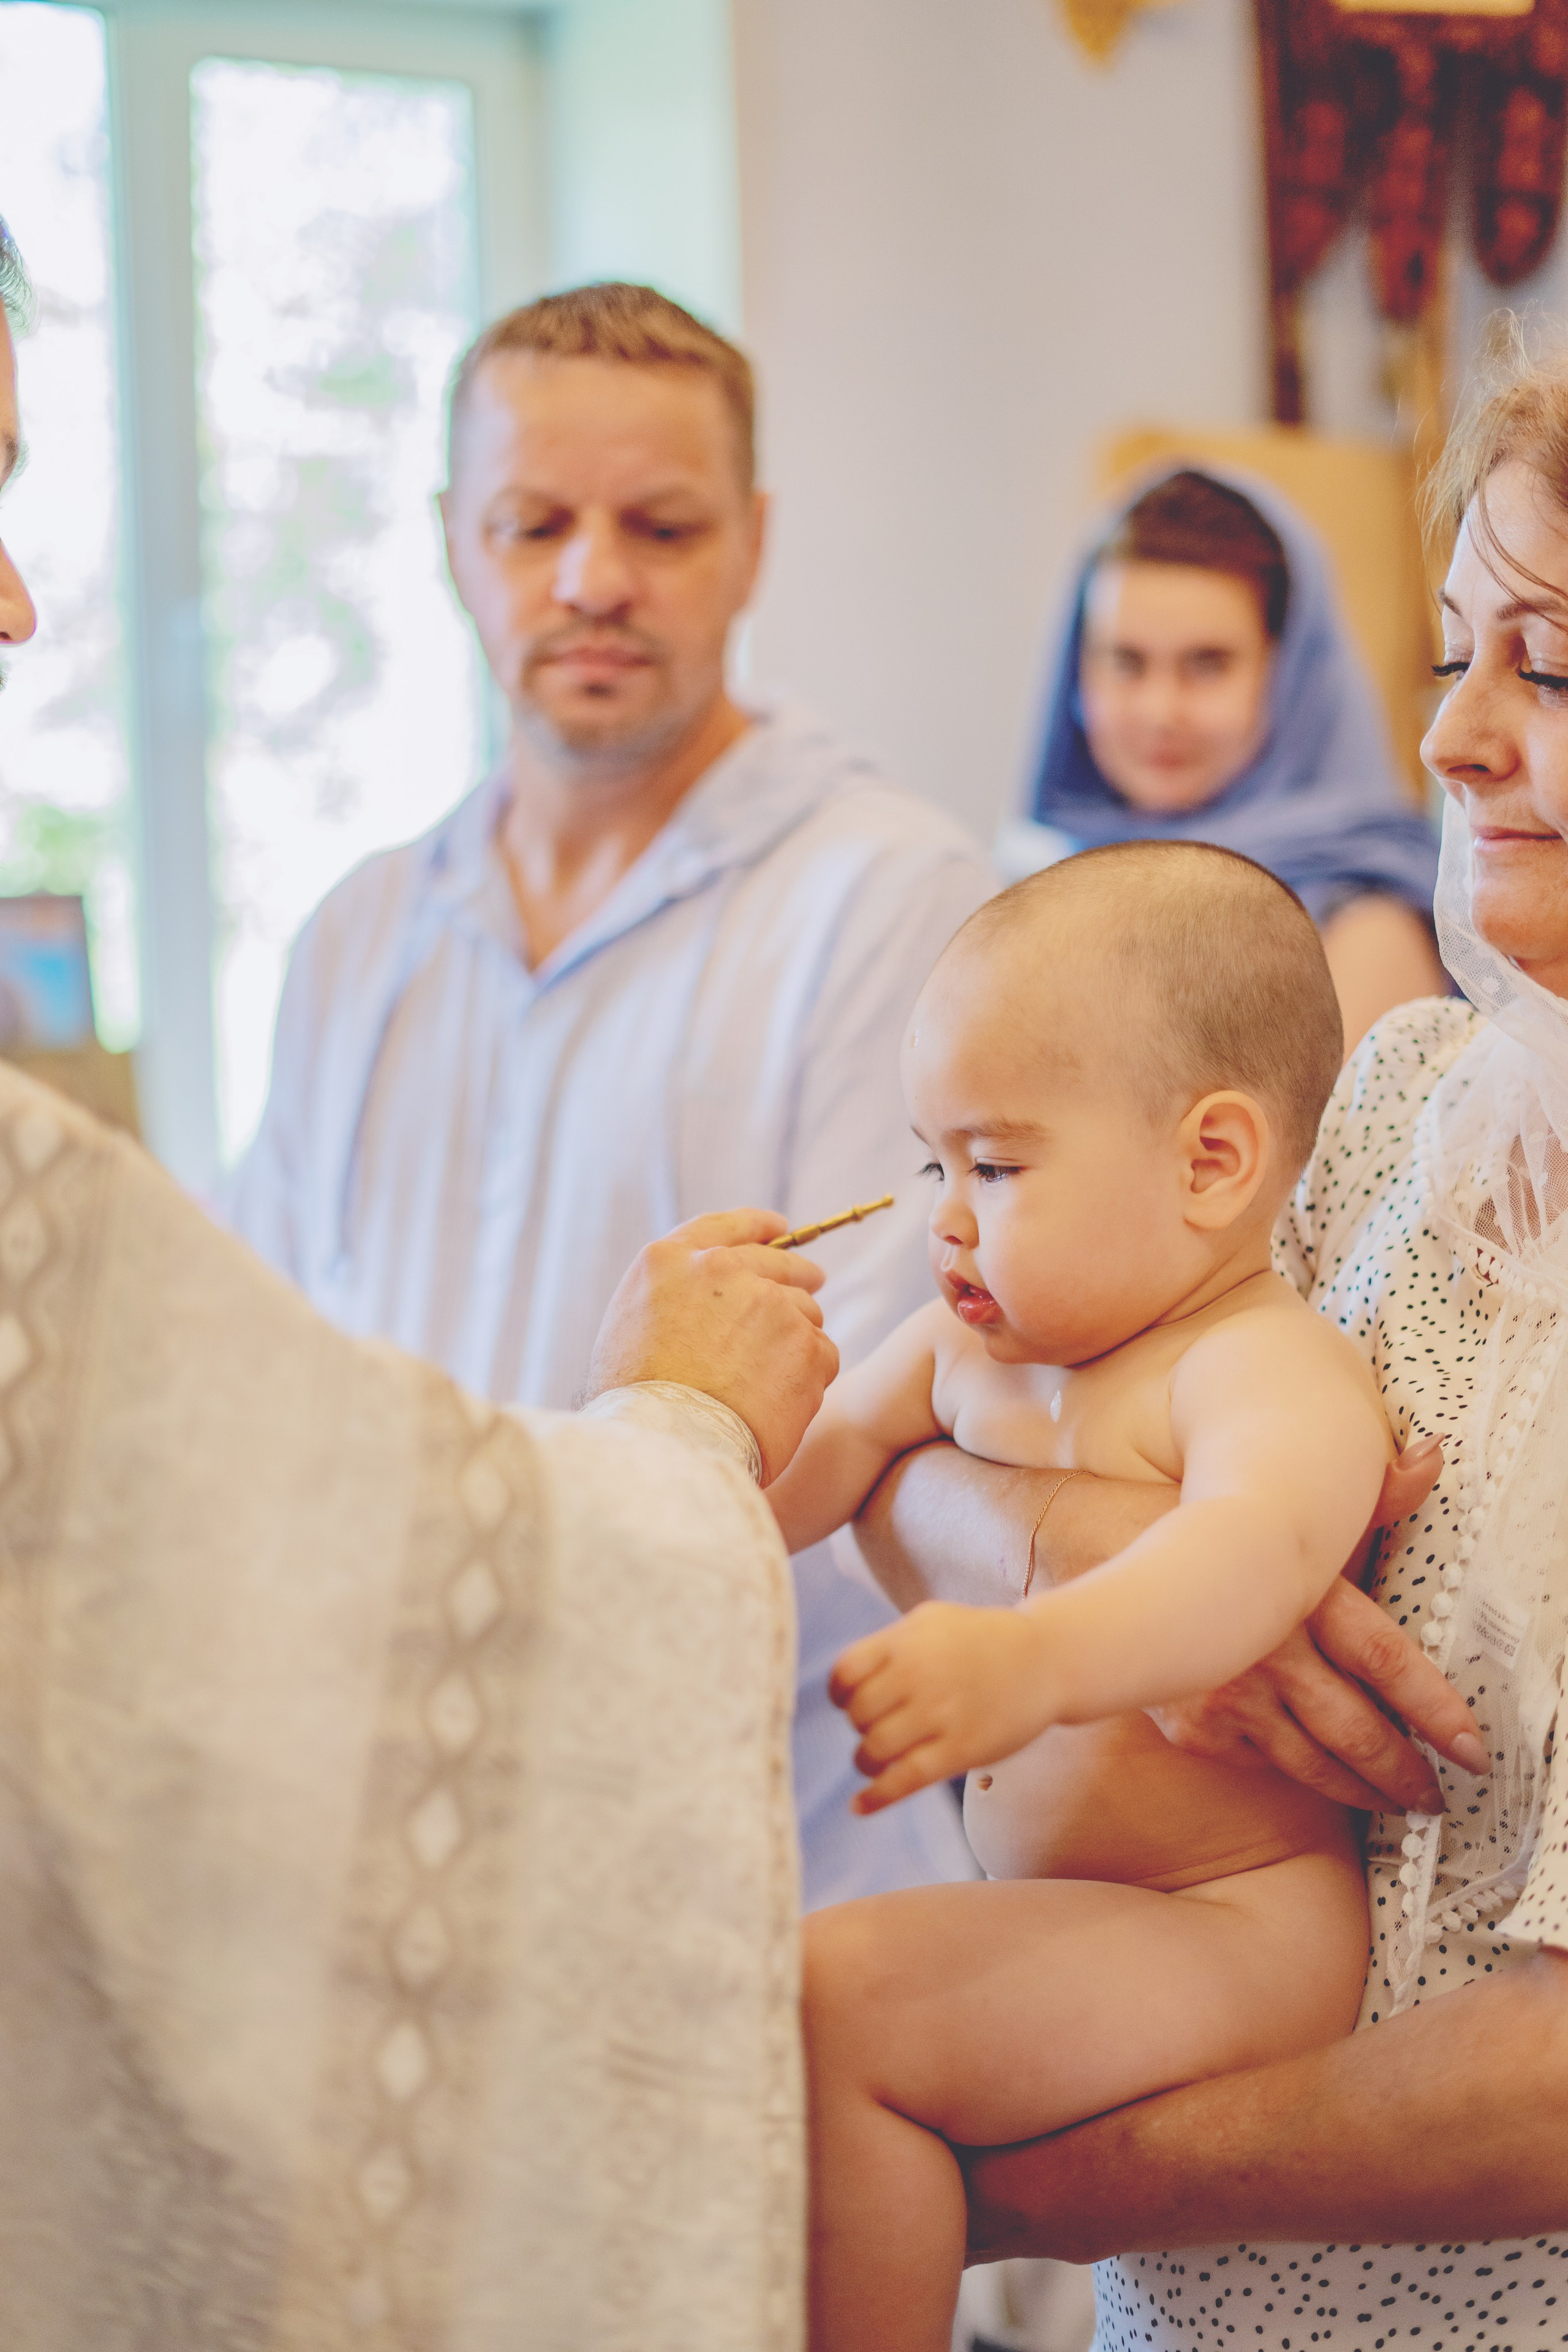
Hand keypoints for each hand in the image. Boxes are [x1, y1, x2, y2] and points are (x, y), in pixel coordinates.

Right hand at [584, 1208, 838, 1484]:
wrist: (665, 1446)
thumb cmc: (637, 1405)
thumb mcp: (631, 1328)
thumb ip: (675, 1297)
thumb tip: (712, 1300)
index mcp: (670, 1261)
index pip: (725, 1228)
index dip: (757, 1226)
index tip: (780, 1228)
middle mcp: (722, 1268)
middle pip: (779, 1265)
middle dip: (799, 1276)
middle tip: (814, 1284)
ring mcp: (769, 1303)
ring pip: (805, 1313)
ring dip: (796, 1340)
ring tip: (768, 1384)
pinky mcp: (805, 1343)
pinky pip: (823, 1354)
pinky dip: (810, 1378)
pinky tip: (781, 1405)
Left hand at [829, 1601, 1052, 1814]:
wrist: (1047, 1660)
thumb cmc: (983, 1641)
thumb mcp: (932, 1621)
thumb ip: (889, 1645)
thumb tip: (844, 1682)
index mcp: (908, 1640)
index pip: (846, 1673)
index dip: (839, 1693)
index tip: (846, 1701)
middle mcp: (920, 1675)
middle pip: (858, 1714)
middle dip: (860, 1725)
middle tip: (876, 1726)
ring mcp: (941, 1714)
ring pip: (875, 1750)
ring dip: (866, 1760)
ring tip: (876, 1759)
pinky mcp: (961, 1750)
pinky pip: (904, 1780)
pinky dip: (876, 1798)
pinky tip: (859, 1806)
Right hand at [1147, 1436, 1488, 1809]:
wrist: (1087, 1536)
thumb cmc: (1194, 1515)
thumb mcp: (1281, 1504)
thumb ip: (1366, 1499)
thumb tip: (1429, 1461)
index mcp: (1298, 1589)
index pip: (1386, 1660)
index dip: (1435, 1710)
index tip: (1470, 1748)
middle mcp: (1267, 1646)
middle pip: (1357, 1729)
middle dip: (1403, 1772)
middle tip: (1432, 1796)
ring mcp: (1225, 1690)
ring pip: (1310, 1761)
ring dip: (1357, 1789)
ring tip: (1388, 1802)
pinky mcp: (1190, 1722)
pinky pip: (1258, 1760)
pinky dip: (1289, 1767)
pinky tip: (1309, 1769)